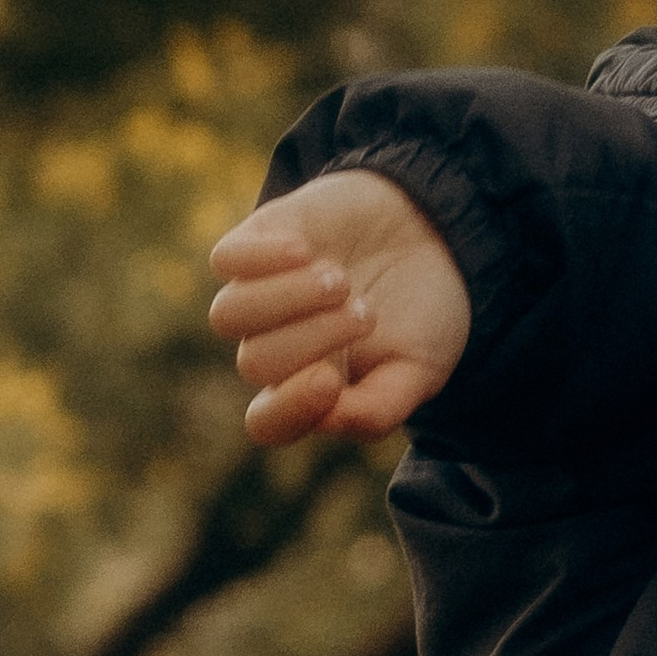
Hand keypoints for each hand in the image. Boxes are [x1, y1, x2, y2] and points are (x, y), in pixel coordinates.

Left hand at [207, 171, 471, 444]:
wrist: (432, 233)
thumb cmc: (423, 311)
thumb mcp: (421, 369)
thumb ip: (380, 409)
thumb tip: (330, 419)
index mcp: (312, 388)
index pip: (268, 422)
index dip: (288, 408)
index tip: (330, 380)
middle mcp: (277, 344)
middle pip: (256, 363)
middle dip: (316, 337)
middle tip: (366, 313)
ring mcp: (261, 294)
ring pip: (228, 315)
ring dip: (288, 299)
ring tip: (339, 280)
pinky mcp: (257, 243)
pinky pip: (225, 260)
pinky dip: (264, 259)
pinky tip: (308, 249)